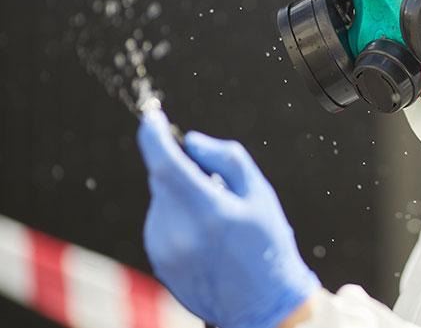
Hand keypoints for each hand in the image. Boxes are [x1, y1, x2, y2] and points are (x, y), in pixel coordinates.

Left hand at [138, 109, 320, 327]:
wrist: (261, 305)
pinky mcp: (158, 261)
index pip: (165, 163)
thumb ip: (228, 159)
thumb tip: (191, 142)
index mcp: (208, 211)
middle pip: (164, 179)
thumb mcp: (261, 194)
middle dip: (184, 170)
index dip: (153, 134)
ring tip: (217, 221)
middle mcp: (179, 232)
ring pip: (162, 200)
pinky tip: (206, 237)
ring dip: (181, 195)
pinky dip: (178, 217)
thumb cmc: (267, 245)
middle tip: (218, 186)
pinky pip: (161, 222)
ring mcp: (164, 249)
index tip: (152, 117)